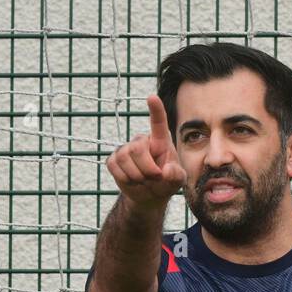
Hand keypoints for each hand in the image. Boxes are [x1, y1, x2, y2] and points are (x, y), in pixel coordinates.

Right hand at [105, 94, 186, 208]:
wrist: (150, 195)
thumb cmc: (166, 182)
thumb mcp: (177, 181)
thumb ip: (176, 176)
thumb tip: (165, 170)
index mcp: (160, 140)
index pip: (158, 122)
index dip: (155, 110)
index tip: (152, 97)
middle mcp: (142, 140)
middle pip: (137, 149)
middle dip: (147, 169)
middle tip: (155, 178)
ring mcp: (125, 149)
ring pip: (124, 158)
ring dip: (136, 175)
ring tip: (144, 180)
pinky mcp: (114, 159)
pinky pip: (114, 166)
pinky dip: (125, 179)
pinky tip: (133, 180)